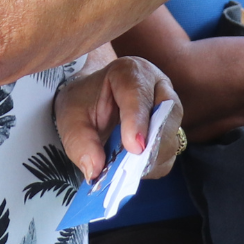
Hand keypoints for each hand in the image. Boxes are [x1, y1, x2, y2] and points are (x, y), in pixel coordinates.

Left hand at [53, 56, 182, 182]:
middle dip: (153, 143)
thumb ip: (79, 141)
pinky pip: (169, 154)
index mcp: (130, 72)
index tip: (133, 146)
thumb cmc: (82, 103)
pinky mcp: (169, 133)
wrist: (90, 102)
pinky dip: (152, 167)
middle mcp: (156, 87)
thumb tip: (95, 170)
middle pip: (168, 113)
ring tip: (128, 170)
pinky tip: (133, 170)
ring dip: (152, 158)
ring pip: (172, 136)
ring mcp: (167, 110)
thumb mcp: (70, 118)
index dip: (138, 120)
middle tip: (134, 165)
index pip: (139, 93)